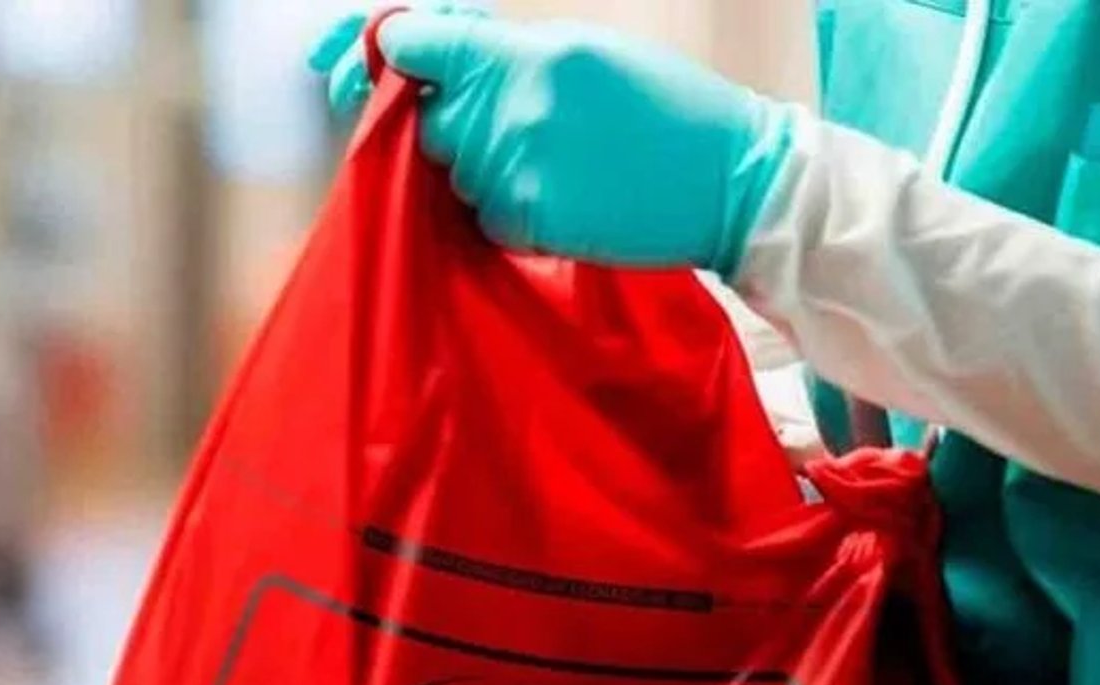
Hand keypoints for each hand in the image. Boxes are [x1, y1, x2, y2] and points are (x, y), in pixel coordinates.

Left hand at [309, 6, 794, 275]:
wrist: (734, 181)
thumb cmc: (670, 110)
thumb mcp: (588, 52)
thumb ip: (507, 54)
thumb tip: (433, 57)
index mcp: (524, 53)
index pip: (414, 44)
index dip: (384, 54)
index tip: (365, 65)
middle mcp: (510, 109)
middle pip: (427, 116)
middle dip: (450, 120)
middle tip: (507, 126)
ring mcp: (516, 172)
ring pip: (453, 170)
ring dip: (481, 168)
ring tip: (551, 162)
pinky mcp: (531, 224)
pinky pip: (482, 216)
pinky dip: (505, 210)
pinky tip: (559, 196)